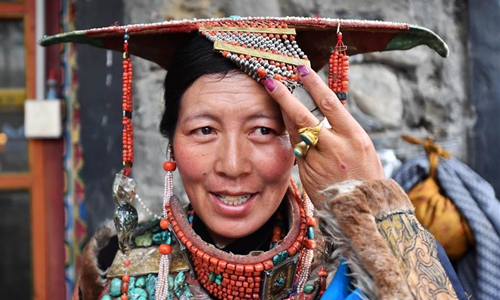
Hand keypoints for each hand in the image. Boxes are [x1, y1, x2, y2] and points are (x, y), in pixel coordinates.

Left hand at [264, 65, 384, 204]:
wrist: (366, 210)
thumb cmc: (367, 174)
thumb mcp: (362, 147)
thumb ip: (342, 129)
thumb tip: (326, 108)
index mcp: (353, 136)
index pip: (329, 104)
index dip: (313, 85)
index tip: (301, 69)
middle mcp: (335, 147)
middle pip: (304, 117)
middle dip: (284, 97)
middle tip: (270, 79)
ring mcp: (319, 161)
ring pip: (296, 133)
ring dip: (283, 114)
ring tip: (272, 96)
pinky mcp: (308, 173)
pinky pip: (297, 151)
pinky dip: (292, 137)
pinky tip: (284, 125)